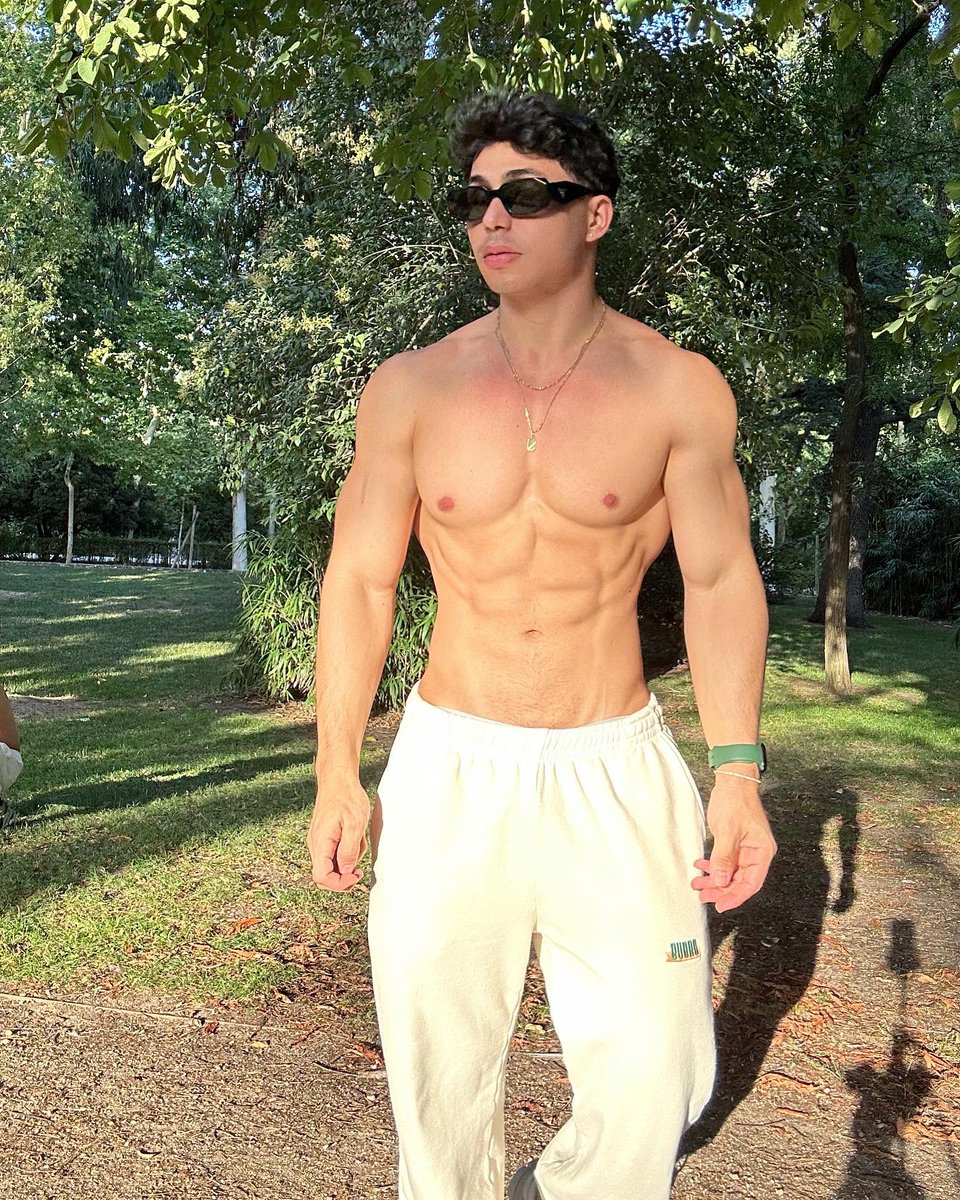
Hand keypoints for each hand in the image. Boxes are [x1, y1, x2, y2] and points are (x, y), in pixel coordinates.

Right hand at [307, 774, 369, 891]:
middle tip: (359, 870)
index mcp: (320, 842)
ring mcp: (319, 841)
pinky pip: (335, 853)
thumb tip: (345, 871)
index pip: (321, 876)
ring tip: (359, 841)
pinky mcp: (325, 838)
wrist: (338, 779)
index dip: (339, 883)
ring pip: (331, 865)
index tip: (355, 876)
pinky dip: (347, 851)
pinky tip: (355, 837)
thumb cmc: (346, 797)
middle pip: (324, 875)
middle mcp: (316, 844)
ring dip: (348, 861)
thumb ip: (349, 850)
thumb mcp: (354, 824)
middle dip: (343, 877)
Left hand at [691, 774, 776, 912]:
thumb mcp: (728, 831)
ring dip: (714, 879)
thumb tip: (721, 881)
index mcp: (762, 852)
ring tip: (697, 883)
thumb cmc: (735, 801)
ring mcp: (746, 849)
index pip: (751, 883)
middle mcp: (756, 853)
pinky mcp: (735, 844)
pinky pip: (725, 862)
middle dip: (721, 889)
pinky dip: (712, 866)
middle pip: (740, 881)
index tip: (720, 905)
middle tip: (702, 895)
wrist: (732, 781)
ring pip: (730, 873)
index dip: (735, 896)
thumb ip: (724, 857)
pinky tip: (700, 866)